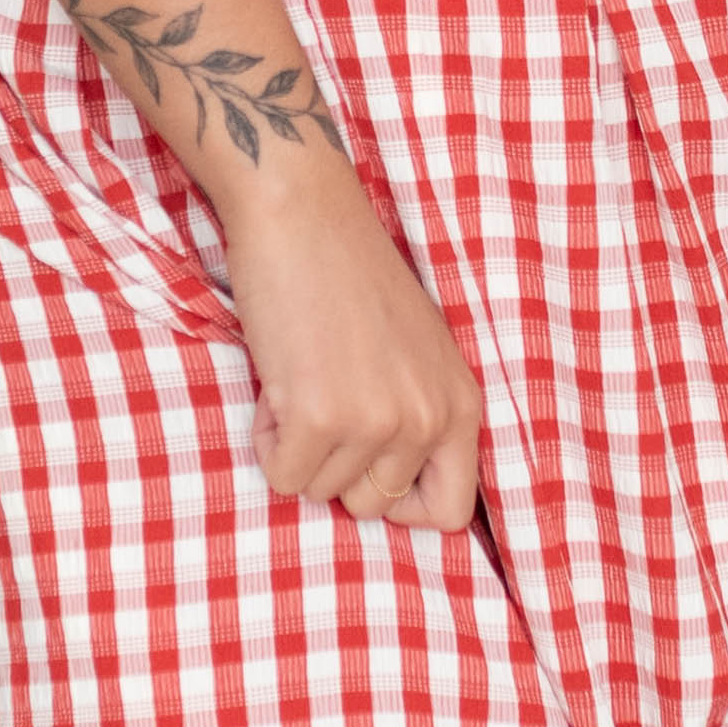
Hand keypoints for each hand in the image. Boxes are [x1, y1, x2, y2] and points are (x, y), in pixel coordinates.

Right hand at [220, 169, 481, 529]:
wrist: (303, 215)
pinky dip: (266, 440)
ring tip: (301, 379)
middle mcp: (429, 419)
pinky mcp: (321, 419)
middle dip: (336, 468)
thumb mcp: (417, 353)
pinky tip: (277, 386)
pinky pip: (281, 476)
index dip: (400, 505)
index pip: (450, 511)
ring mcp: (378, 422)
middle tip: (323, 402)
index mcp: (461, 404)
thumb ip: (419, 418)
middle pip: (373, 506)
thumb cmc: (350, 277)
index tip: (366, 471)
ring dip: (297, 446)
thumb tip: (389, 498)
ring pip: (320, 492)